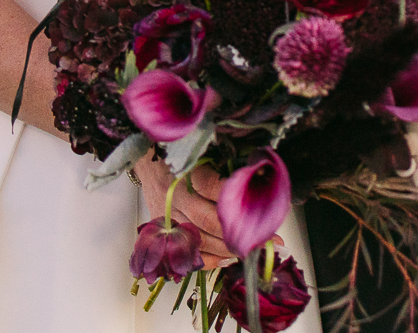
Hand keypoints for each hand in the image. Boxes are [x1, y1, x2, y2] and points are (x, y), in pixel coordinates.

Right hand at [133, 156, 282, 270]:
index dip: (238, 202)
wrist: (150, 165)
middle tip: (267, 240)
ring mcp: (167, 219)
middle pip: (208, 220)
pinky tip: (229, 260)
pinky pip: (188, 253)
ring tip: (254, 252)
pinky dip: (210, 260)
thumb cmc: (184, 160)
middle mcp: (174, 198)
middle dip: (239, 233)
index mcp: (185, 173)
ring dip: (229, 249)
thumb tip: (259, 184)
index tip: (264, 211)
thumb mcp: (203, 157)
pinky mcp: (164, 234)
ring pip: (199, 240)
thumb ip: (224, 172)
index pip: (213, 188)